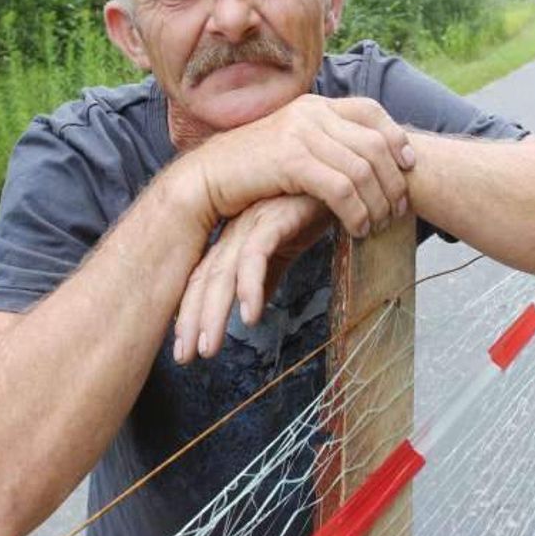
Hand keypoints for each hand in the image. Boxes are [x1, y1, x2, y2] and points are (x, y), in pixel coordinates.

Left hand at [173, 194, 332, 363]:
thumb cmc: (319, 204)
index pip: (205, 278)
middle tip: (185, 358)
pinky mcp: (276, 216)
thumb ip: (269, 273)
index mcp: (238, 236)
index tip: (186, 350)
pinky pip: (256, 256)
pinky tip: (250, 317)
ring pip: (223, 272)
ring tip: (209, 348)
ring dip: (213, 312)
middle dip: (192, 319)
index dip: (192, 313)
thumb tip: (253, 307)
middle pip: (205, 278)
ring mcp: (254, 221)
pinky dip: (250, 287)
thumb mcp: (290, 245)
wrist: (349, 177)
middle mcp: (238, 229)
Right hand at [192, 95, 414, 237]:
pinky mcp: (290, 160)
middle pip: (374, 143)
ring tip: (378, 225)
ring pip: (362, 169)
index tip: (409, 165)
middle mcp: (310, 113)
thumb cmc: (252, 172)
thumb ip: (325, 146)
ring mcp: (300, 134)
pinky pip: (340, 188)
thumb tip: (365, 162)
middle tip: (399, 210)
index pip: (371, 111)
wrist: (205, 179)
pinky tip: (356, 229)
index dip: (396, 137)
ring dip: (377, 203)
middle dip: (393, 181)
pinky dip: (356, 211)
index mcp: (314, 105)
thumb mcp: (294, 149)